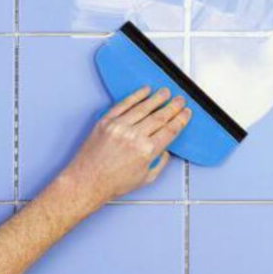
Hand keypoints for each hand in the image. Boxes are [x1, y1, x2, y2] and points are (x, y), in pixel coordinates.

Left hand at [59, 87, 191, 206]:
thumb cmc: (113, 183)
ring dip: (157, 98)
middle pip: (160, 116)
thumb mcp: (146, 178)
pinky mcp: (106, 122)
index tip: (186, 113)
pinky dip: (136, 96)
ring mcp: (119, 127)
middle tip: (180, 100)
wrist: (86, 182)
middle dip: (173, 106)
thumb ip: (160, 163)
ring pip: (143, 107)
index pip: (170, 130)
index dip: (180, 119)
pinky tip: (144, 91)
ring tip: (165, 92)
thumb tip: (166, 150)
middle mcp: (134, 136)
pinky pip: (124, 104)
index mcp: (147, 151)